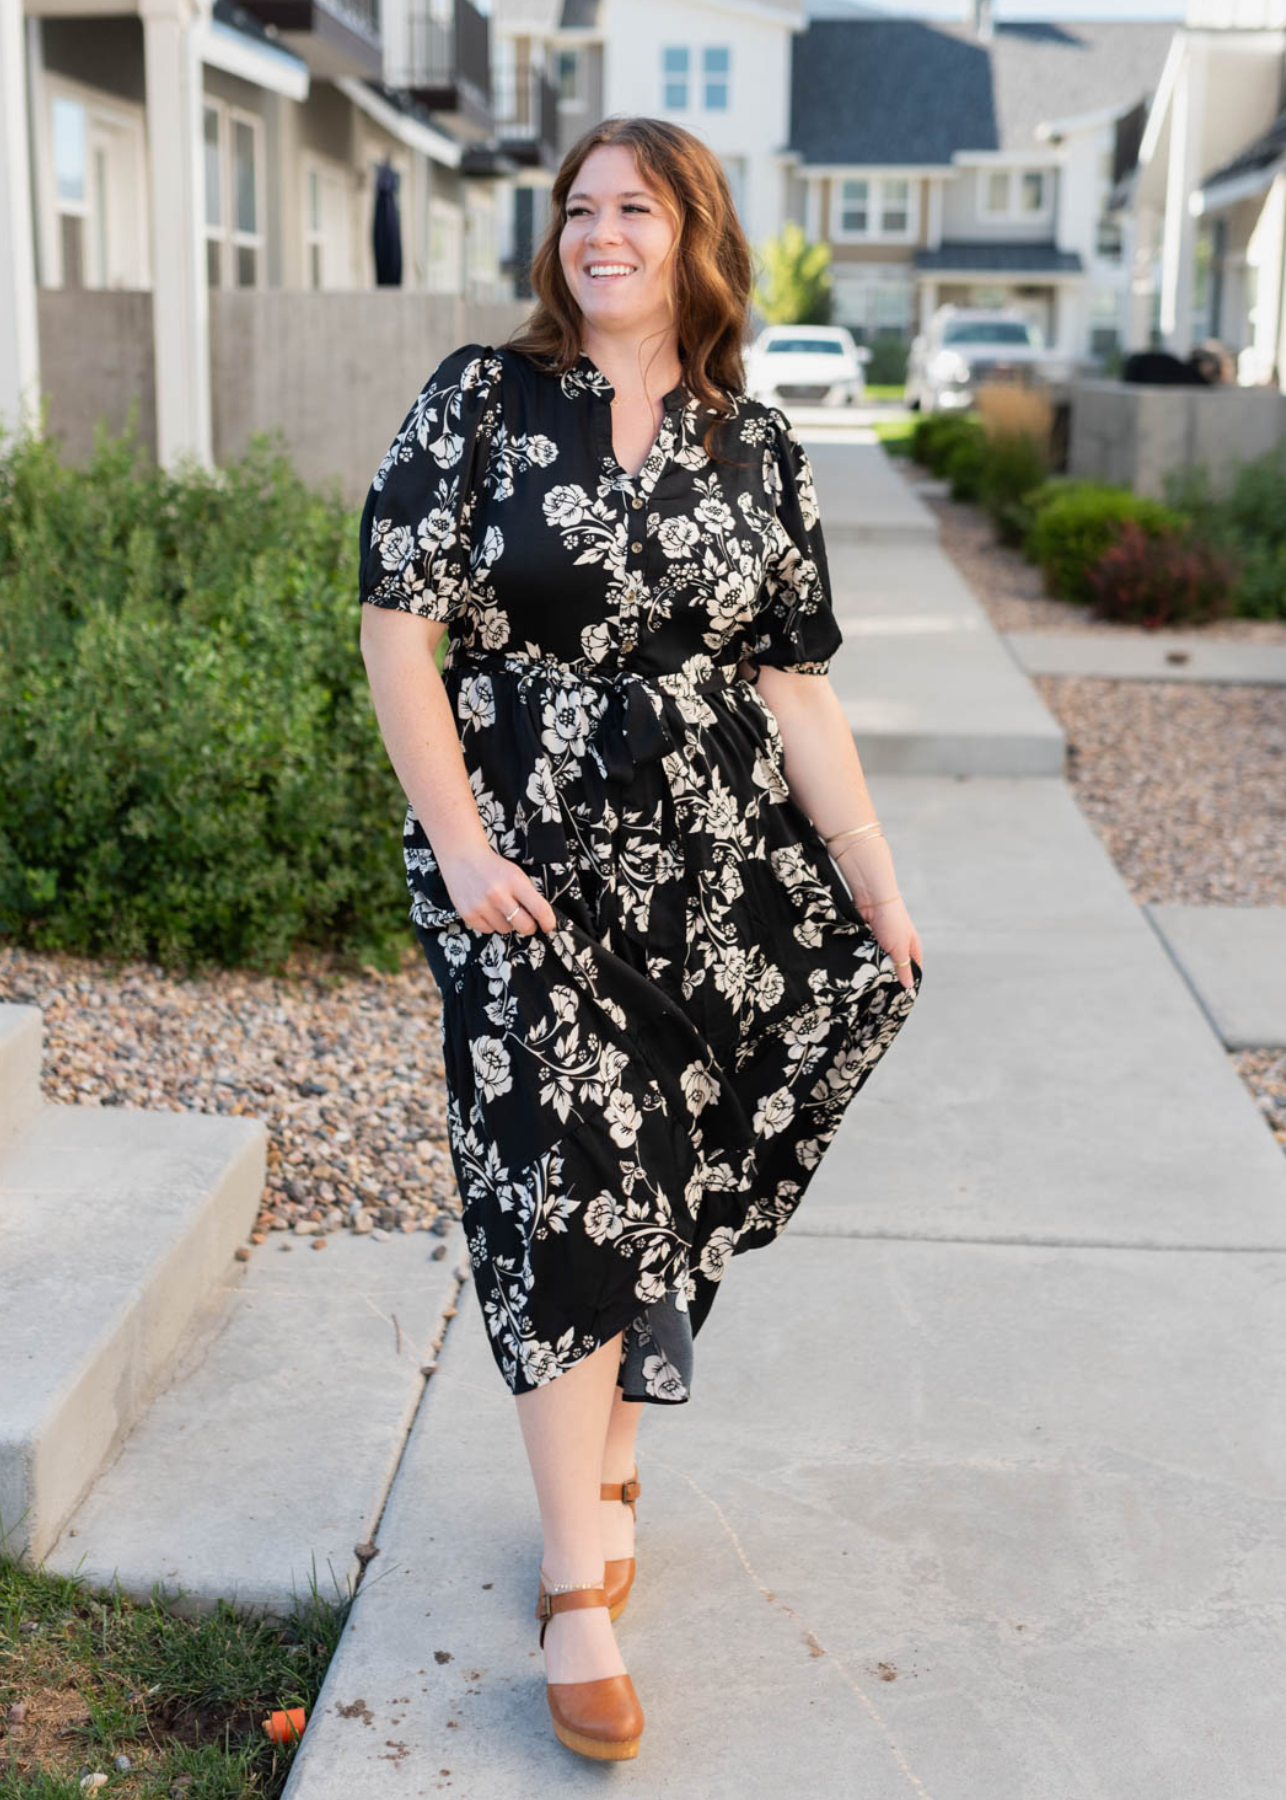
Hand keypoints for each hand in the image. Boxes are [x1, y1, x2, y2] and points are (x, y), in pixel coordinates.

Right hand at [437, 843, 558, 935]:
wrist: (462, 857)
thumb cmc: (493, 867)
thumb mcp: (516, 874)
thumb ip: (528, 894)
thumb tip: (541, 918)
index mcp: (515, 881)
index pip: (539, 909)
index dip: (548, 922)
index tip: (548, 926)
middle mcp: (498, 894)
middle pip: (524, 926)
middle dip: (529, 927)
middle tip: (526, 922)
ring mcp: (481, 905)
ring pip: (506, 930)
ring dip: (506, 923)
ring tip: (499, 907)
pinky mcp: (468, 913)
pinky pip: (488, 930)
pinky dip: (490, 924)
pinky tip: (486, 909)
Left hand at [851, 891, 921, 990]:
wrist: (871, 898)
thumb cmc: (892, 920)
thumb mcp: (899, 949)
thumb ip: (903, 967)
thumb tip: (909, 986)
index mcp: (911, 947)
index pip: (913, 969)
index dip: (908, 981)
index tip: (899, 997)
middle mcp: (897, 944)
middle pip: (893, 966)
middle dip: (887, 976)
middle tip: (879, 992)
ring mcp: (882, 941)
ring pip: (877, 961)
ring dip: (873, 966)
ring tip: (866, 980)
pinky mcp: (867, 937)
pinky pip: (865, 953)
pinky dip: (862, 958)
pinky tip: (857, 966)